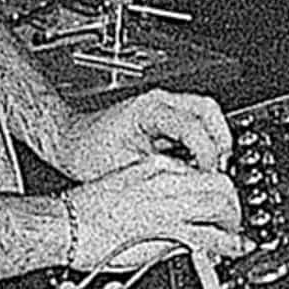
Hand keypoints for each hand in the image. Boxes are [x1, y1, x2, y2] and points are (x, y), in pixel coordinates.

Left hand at [59, 88, 230, 175]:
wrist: (68, 142)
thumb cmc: (86, 153)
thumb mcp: (125, 170)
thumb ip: (159, 176)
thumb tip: (190, 186)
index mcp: (149, 110)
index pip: (192, 126)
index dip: (206, 153)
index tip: (208, 175)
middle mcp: (159, 102)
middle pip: (208, 110)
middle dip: (220, 140)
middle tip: (219, 169)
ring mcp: (163, 107)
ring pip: (205, 113)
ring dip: (215, 139)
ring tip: (212, 168)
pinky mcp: (164, 117)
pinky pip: (195, 122)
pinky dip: (203, 141)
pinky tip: (199, 163)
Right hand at [59, 153, 243, 275]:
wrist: (65, 224)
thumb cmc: (81, 212)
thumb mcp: (123, 188)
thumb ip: (151, 198)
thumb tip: (169, 213)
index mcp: (153, 167)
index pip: (199, 171)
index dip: (214, 190)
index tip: (215, 204)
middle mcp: (166, 180)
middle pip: (220, 183)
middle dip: (233, 203)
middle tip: (233, 219)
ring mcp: (169, 204)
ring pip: (222, 204)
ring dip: (234, 221)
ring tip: (234, 234)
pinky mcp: (169, 229)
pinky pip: (212, 235)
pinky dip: (231, 243)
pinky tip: (235, 248)